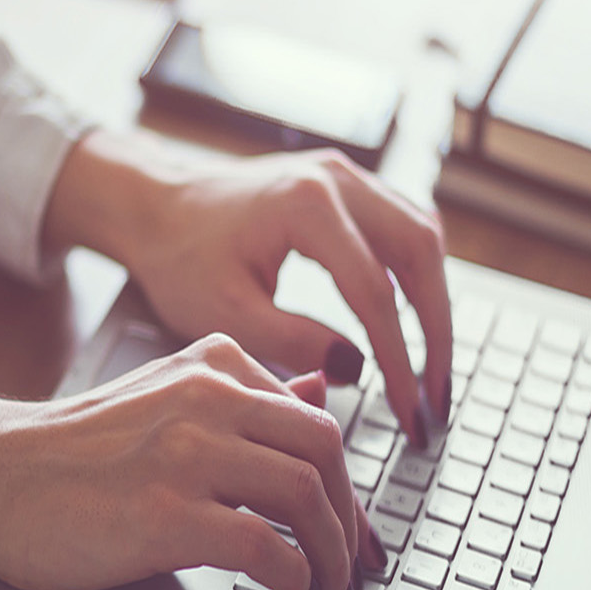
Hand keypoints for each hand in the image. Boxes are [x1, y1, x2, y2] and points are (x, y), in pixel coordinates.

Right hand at [0, 336, 383, 589]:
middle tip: (353, 565)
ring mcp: (186, 454)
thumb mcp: (166, 399)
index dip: (346, 484)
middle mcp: (206, 398)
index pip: (314, 420)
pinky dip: (294, 575)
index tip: (352, 528)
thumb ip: (243, 399)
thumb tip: (320, 397)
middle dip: (350, 517)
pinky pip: (265, 545)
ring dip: (330, 554)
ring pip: (305, 494)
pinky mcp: (166, 513)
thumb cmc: (71, 452)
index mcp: (211, 365)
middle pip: (325, 451)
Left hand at [43, 130, 452, 445]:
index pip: (374, 293)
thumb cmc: (178, 257)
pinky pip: (403, 228)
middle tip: (436, 398)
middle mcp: (336, 180)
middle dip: (436, 333)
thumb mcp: (224, 314)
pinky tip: (414, 323)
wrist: (154, 207)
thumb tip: (356, 370)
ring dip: (434, 303)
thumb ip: (292, 342)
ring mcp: (346, 176)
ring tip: (432, 370)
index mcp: (305, 206)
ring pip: (421, 236)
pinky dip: (416, 277)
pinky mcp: (346, 187)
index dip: (398, 360)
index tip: (408, 413)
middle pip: (420, 254)